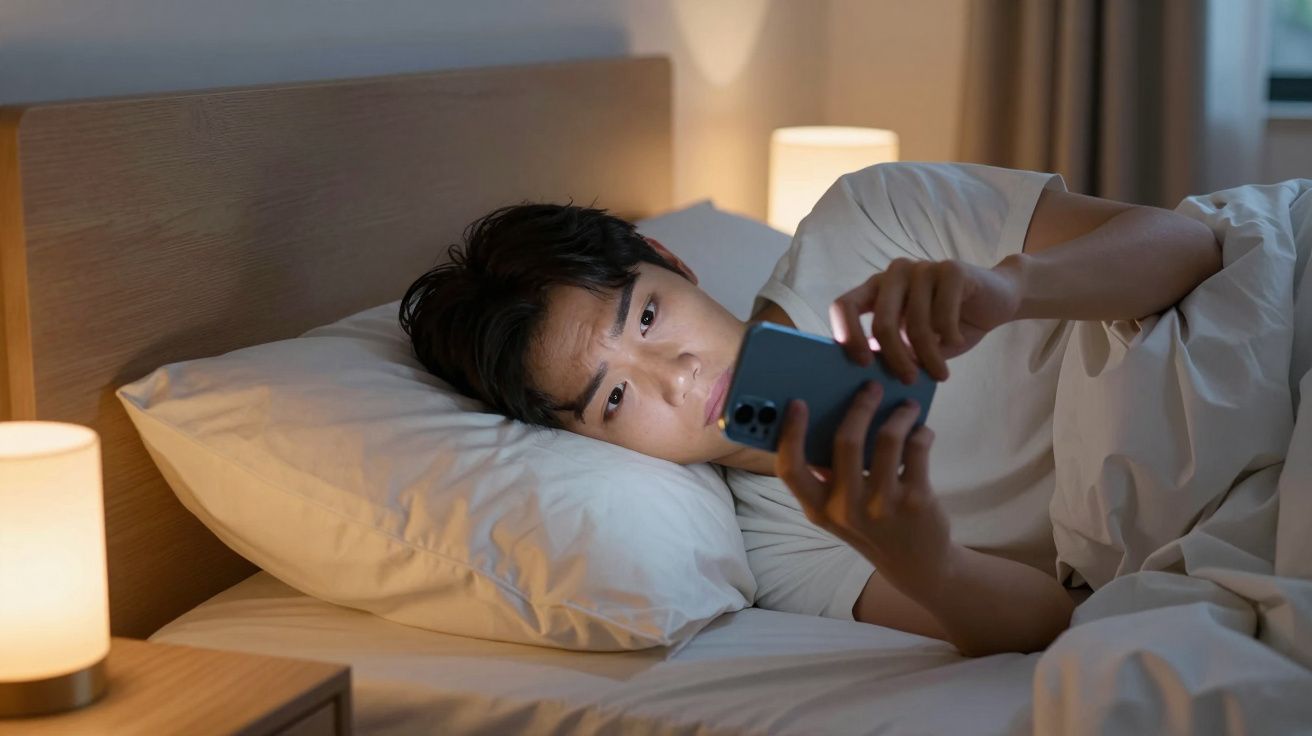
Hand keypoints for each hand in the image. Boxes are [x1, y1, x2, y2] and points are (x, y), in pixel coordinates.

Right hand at [774, 381, 951, 587]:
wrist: (917, 565)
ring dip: (899, 414)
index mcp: (819, 509)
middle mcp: (847, 509)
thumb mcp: (839, 511)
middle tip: (871, 387)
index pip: (791, 470)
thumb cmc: (872, 526)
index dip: (791, 433)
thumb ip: (829, 476)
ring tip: (907, 406)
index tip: (797, 403)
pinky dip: (920, 432)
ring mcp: (883, 505)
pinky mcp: (916, 500)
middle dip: (861, 405)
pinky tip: (921, 431)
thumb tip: (834, 415)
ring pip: (887, 439)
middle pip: (845, 441)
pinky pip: (917, 449)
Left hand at [829, 258, 1021, 382]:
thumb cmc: (948, 325)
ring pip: (915, 323)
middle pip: (882, 322)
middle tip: (909, 381)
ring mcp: (921, 268)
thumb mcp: (915, 344)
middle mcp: (893, 274)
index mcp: (877, 289)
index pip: (844, 306)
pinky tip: (956, 340)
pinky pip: (942, 314)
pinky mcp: (951, 270)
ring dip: (929, 356)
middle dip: (896, 358)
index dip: (847, 335)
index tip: (864, 364)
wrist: (996, 300)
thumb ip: (893, 352)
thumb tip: (868, 378)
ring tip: (939, 374)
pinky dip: (949, 336)